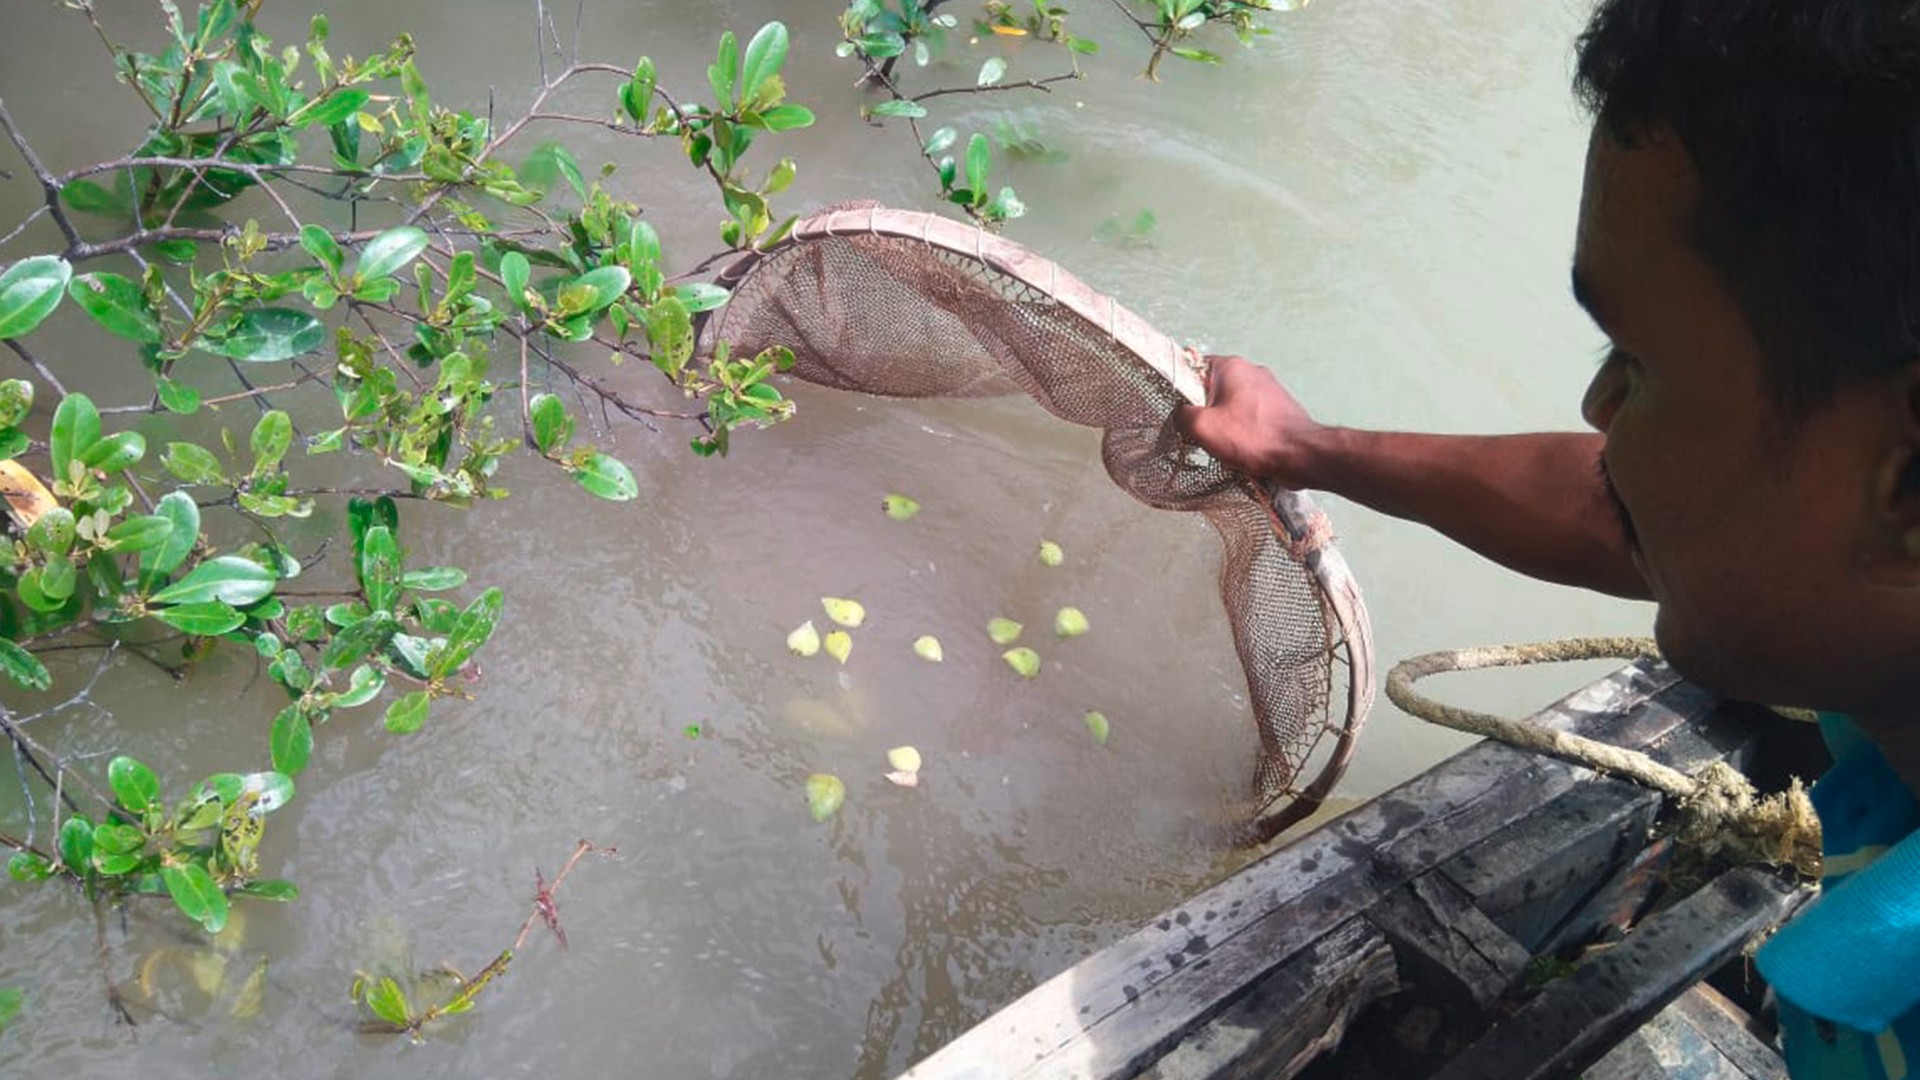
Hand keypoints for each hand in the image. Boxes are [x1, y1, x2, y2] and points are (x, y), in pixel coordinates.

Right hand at [1173, 355, 1324, 485]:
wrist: (1299, 455)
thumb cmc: (1253, 437)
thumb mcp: (1202, 427)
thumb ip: (1182, 415)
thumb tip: (1182, 416)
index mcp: (1231, 366)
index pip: (1194, 368)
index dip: (1183, 391)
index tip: (1181, 412)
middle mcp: (1252, 372)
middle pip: (1213, 390)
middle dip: (1205, 413)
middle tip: (1202, 433)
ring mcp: (1269, 390)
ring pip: (1232, 406)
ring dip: (1225, 426)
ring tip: (1226, 446)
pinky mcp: (1279, 409)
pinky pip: (1250, 419)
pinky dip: (1244, 433)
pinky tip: (1244, 450)